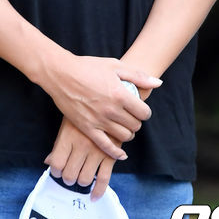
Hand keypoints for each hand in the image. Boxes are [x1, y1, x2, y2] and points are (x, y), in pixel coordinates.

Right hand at [43, 54, 160, 160]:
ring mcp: (99, 121)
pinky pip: (106, 146)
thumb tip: (157, 83)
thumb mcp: (114, 65)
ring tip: (124, 127)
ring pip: (124, 137)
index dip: (145, 112)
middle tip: (131, 117)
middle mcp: (111, 110)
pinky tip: (120, 153)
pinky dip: (116, 153)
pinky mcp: (87, 128)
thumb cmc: (88, 67)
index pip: (144, 113)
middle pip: (135, 126)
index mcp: (120, 94)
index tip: (140, 109)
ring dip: (128, 133)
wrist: (61, 74)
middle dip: (136, 122)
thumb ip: (138, 76)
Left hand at [45, 117, 118, 200]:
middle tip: (70, 174)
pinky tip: (94, 195)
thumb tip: (48, 162)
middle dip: (68, 178)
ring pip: (85, 179)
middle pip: (69, 175)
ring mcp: (97, 151)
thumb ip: (58, 144)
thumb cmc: (85, 113)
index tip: (58, 170)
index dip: (55, 171)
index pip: (56, 164)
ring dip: (81, 182)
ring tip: (81, 176)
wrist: (108, 103)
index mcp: (69, 136)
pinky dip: (98, 191)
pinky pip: (103, 179)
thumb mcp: (68, 124)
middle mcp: (82, 145)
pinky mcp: (111, 155)